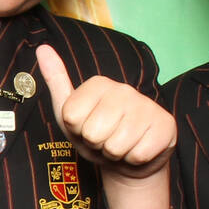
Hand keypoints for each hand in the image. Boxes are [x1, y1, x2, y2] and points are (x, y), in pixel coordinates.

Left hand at [33, 44, 173, 178]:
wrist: (128, 160)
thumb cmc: (95, 136)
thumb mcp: (69, 113)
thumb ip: (56, 81)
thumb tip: (42, 48)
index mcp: (99, 84)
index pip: (71, 117)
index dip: (76, 131)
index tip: (86, 127)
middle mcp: (124, 89)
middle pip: (92, 133)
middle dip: (96, 144)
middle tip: (104, 139)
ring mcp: (147, 106)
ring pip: (116, 146)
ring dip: (115, 154)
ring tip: (120, 145)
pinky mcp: (166, 125)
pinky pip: (138, 154)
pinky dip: (134, 160)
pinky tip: (137, 149)